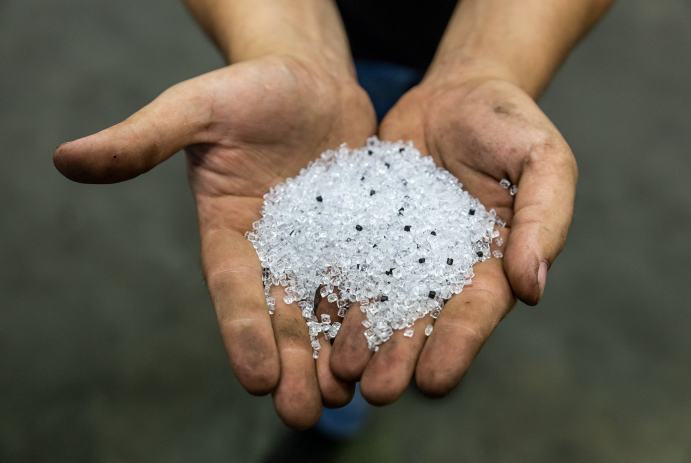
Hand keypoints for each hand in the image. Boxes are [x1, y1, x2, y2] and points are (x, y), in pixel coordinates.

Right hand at [54, 56, 376, 427]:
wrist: (308, 78)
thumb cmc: (248, 89)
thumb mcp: (196, 107)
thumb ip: (144, 139)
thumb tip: (63, 158)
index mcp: (229, 232)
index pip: (234, 291)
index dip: (243, 333)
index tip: (257, 379)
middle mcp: (275, 248)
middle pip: (282, 313)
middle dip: (293, 362)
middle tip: (304, 412)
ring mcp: (320, 244)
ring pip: (328, 307)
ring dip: (336, 351)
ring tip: (349, 394)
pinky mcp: (360, 232)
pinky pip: (371, 274)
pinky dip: (379, 309)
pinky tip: (392, 344)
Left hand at [329, 69, 576, 402]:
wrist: (456, 93)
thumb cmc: (508, 124)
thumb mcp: (542, 160)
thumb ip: (543, 219)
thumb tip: (533, 287)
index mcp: (491, 262)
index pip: (476, 312)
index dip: (457, 346)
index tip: (433, 381)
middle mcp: (443, 268)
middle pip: (422, 319)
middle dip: (400, 356)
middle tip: (375, 390)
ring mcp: (401, 251)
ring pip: (379, 301)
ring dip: (360, 338)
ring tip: (338, 369)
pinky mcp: (366, 229)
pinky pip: (347, 261)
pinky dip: (332, 291)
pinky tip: (310, 317)